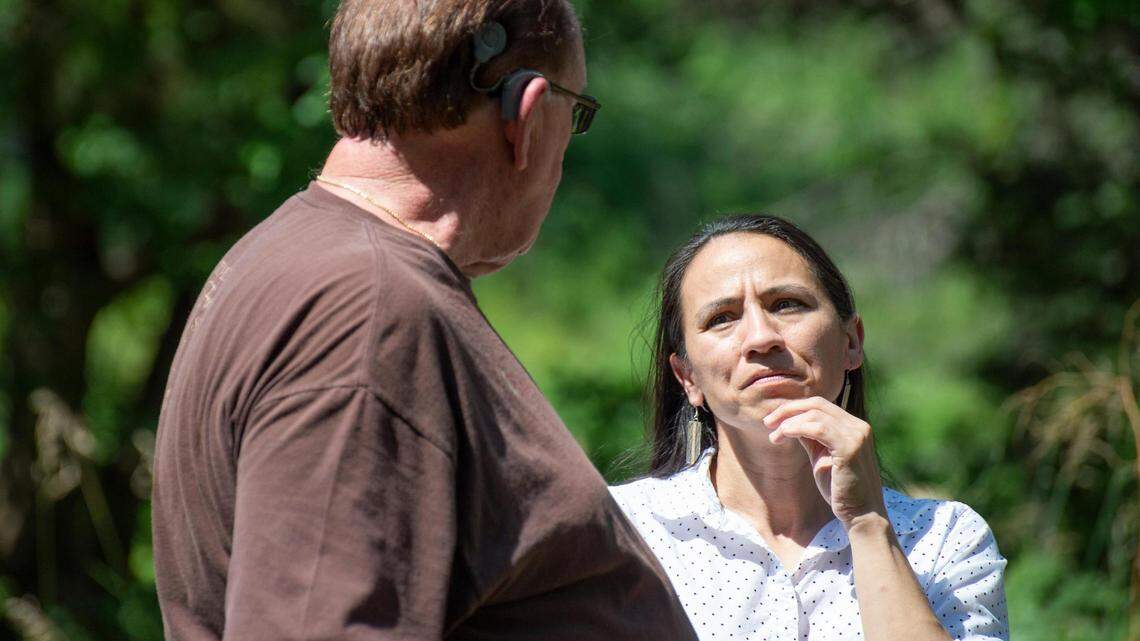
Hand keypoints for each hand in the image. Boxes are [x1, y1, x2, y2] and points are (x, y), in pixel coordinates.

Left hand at [762, 396, 885, 527]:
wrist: (861, 514)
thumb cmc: (840, 489)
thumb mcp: (821, 457)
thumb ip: (810, 438)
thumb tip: (789, 423)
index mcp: (853, 427)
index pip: (820, 405)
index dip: (794, 408)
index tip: (773, 421)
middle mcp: (858, 426)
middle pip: (817, 404)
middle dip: (788, 410)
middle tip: (767, 422)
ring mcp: (857, 435)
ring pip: (815, 414)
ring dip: (789, 421)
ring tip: (774, 436)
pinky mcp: (850, 447)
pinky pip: (819, 428)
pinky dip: (798, 427)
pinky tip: (784, 434)